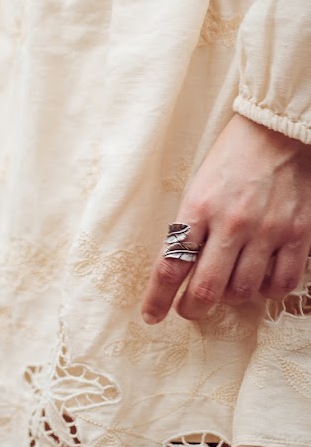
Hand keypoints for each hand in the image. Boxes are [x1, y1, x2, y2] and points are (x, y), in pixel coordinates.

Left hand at [141, 114, 310, 323]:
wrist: (278, 130)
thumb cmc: (232, 157)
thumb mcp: (199, 186)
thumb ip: (191, 226)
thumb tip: (182, 268)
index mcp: (199, 207)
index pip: (171, 264)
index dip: (157, 298)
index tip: (151, 316)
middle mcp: (232, 222)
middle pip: (206, 288)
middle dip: (192, 308)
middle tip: (189, 309)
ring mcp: (268, 230)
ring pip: (243, 291)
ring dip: (230, 297)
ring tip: (227, 286)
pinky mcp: (298, 234)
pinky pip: (281, 284)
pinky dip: (267, 291)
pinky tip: (260, 281)